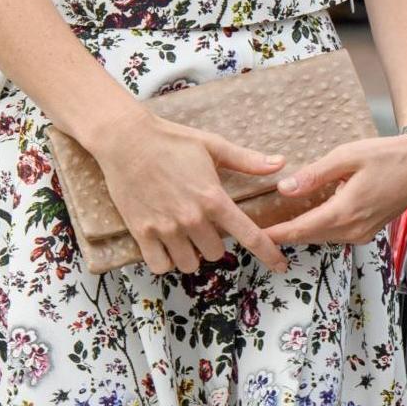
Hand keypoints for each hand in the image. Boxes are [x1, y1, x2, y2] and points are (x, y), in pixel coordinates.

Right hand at [95, 115, 292, 276]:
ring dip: (190, 255)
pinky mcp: (142, 232)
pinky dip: (165, 260)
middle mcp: (192, 218)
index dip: (268, 253)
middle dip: (212, 244)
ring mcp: (165, 228)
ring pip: (189, 264)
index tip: (280, 265)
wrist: (126, 139)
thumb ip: (247, 160)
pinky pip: (160, 265)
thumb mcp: (212, 146)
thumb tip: (280, 163)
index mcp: (213, 198)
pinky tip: (165, 246)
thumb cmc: (171, 140)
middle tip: (202, 226)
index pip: (249, 235)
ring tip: (183, 236)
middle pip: (215, 254)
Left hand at [260, 133, 406, 246]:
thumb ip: (315, 174)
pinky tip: (308, 216)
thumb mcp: (348, 156)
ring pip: (323, 237)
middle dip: (284, 234)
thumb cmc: (387, 155)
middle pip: (310, 237)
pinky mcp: (369, 231)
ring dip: (302, 232)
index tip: (254, 235)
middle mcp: (354, 229)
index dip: (276, 234)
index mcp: (345, 212)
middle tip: (258, 227)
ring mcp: (363, 233)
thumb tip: (284, 188)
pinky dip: (319, 228)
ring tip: (277, 222)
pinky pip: (337, 234)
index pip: (301, 230)